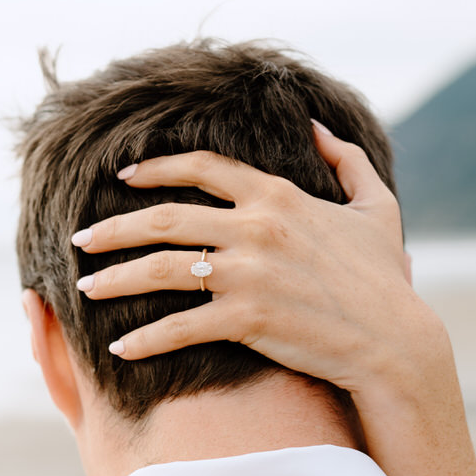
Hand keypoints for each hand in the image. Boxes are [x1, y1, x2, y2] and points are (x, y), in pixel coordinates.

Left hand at [69, 123, 475, 475]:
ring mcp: (249, 273)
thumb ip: (347, 159)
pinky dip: (144, 340)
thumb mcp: (377, 207)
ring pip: (161, 268)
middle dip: (113, 228)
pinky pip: (179, 326)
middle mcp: (256, 227)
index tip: (121, 180)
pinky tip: (119, 351)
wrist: (394, 342)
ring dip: (114, 278)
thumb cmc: (386, 280)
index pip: (200, 170)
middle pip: (164, 218)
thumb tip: (316, 125)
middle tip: (80, 240)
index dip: (154, 170)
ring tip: (84, 289)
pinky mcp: (246, 319)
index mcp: (278, 196)